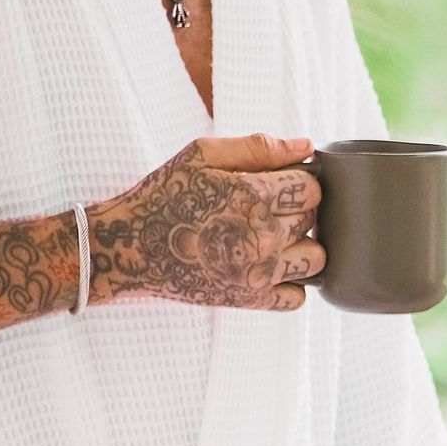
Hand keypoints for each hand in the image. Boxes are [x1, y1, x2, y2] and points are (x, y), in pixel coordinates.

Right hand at [88, 134, 323, 310]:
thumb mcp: (202, 155)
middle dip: (295, 212)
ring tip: (271, 240)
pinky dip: (290, 284)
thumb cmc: (165, 195)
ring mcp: (259, 272)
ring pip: (315, 260)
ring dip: (300, 248)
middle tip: (262, 210)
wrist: (131, 247)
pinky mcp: (250, 300)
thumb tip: (306, 145)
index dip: (298, 183)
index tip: (278, 185)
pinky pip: (298, 297)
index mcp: (254, 195)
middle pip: (312, 221)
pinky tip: (266, 267)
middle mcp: (263, 236)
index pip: (312, 188)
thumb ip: (258, 147)